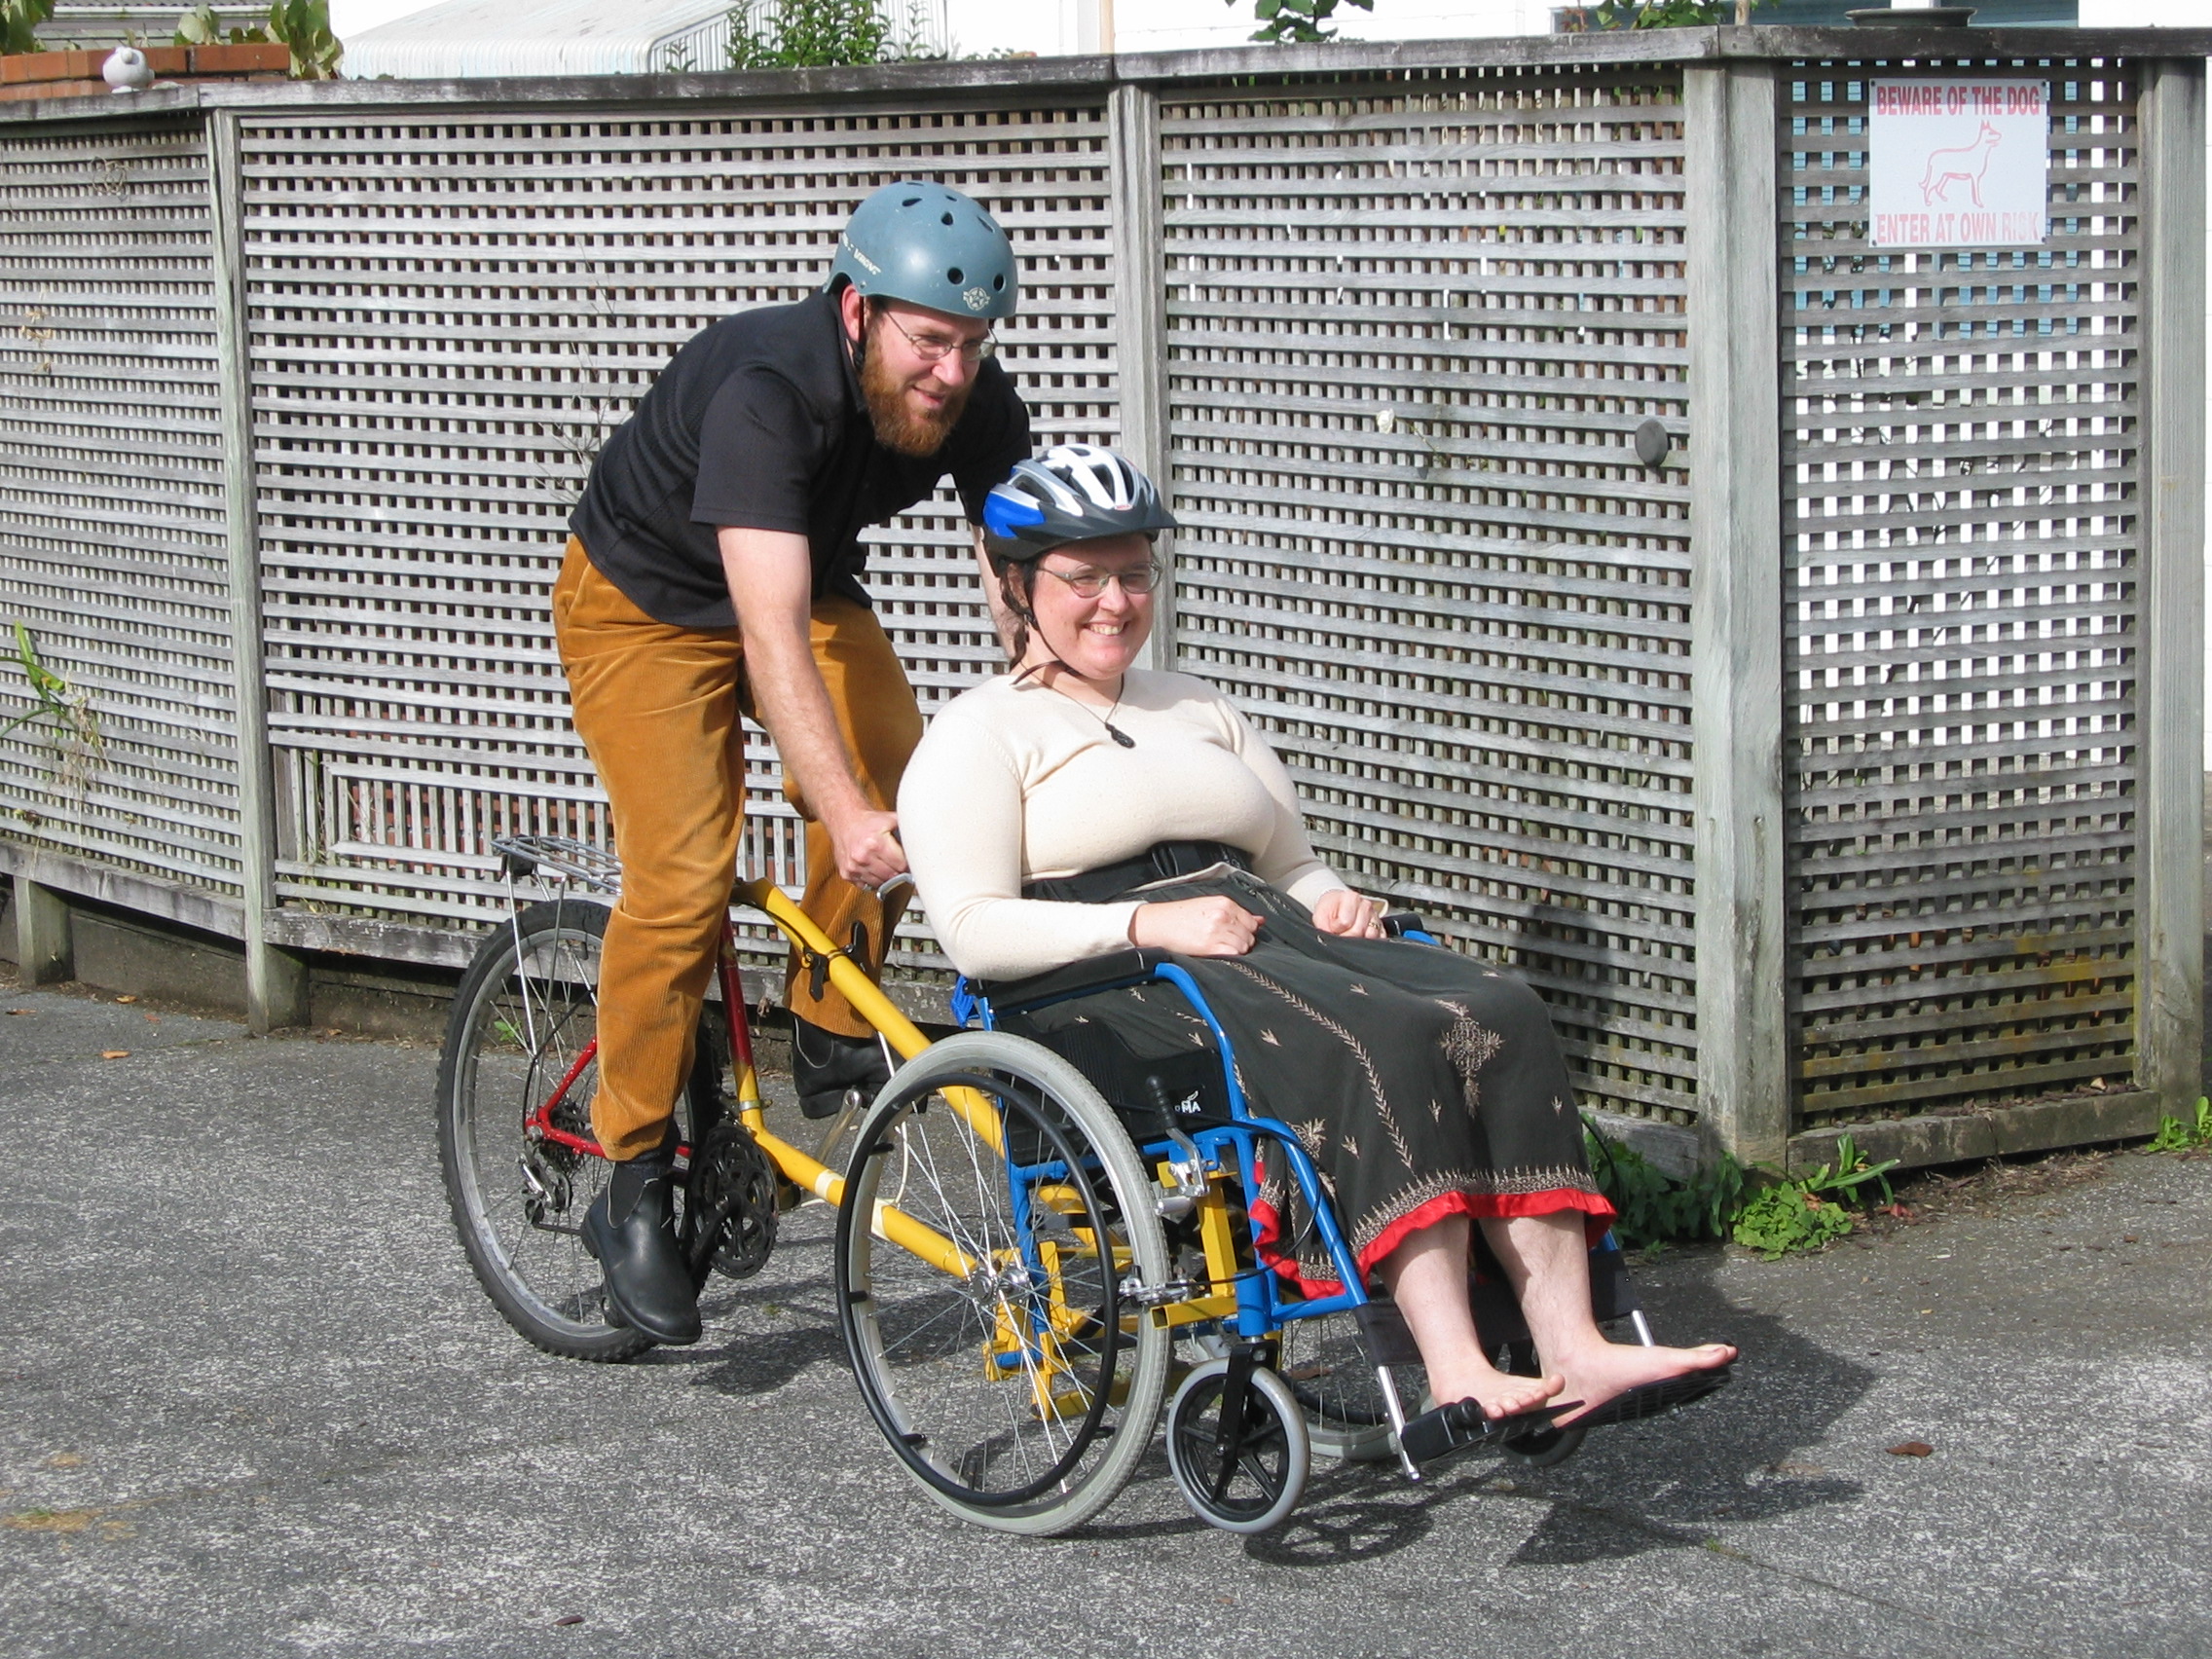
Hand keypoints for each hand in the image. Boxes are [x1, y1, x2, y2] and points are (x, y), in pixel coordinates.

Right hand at [825, 806, 907, 889]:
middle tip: (900, 864)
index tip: (909, 862)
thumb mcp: (891, 820)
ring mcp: (853, 867)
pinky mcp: (846, 873)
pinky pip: (866, 885)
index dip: (907, 864)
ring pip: (879, 884)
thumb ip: (907, 832)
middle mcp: (863, 856)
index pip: (901, 866)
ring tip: (887, 866)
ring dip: (886, 878)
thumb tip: (924, 844)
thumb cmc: (869, 821)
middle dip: (898, 872)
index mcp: (875, 843)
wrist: (845, 820)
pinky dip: (873, 880)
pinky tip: (875, 869)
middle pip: (891, 877)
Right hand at [1127, 896, 1260, 956]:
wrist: (1158, 923)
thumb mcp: (1209, 906)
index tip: (1237, 935)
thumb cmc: (1180, 916)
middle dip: (1243, 941)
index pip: (1251, 921)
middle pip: (1249, 935)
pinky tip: (1219, 953)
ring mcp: (1217, 931)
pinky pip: (1234, 954)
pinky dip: (1231, 956)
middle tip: (1226, 943)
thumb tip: (1260, 920)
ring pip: (1244, 946)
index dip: (1246, 931)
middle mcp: (1223, 915)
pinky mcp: (1210, 946)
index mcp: (1224, 903)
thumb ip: (1236, 913)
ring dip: (1236, 950)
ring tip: (1221, 948)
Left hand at [1309, 888, 1384, 938]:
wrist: (1336, 904)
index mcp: (1351, 897)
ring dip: (1359, 940)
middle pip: (1358, 930)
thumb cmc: (1329, 909)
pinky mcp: (1381, 926)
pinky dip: (1369, 942)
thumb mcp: (1320, 915)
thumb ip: (1323, 926)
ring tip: (1349, 934)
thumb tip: (1329, 940)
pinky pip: (1380, 938)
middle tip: (1340, 932)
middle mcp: (1366, 905)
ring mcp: (1375, 915)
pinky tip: (1360, 937)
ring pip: (1371, 935)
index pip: (1345, 922)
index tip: (1332, 926)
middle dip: (1346, 936)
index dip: (1336, 929)